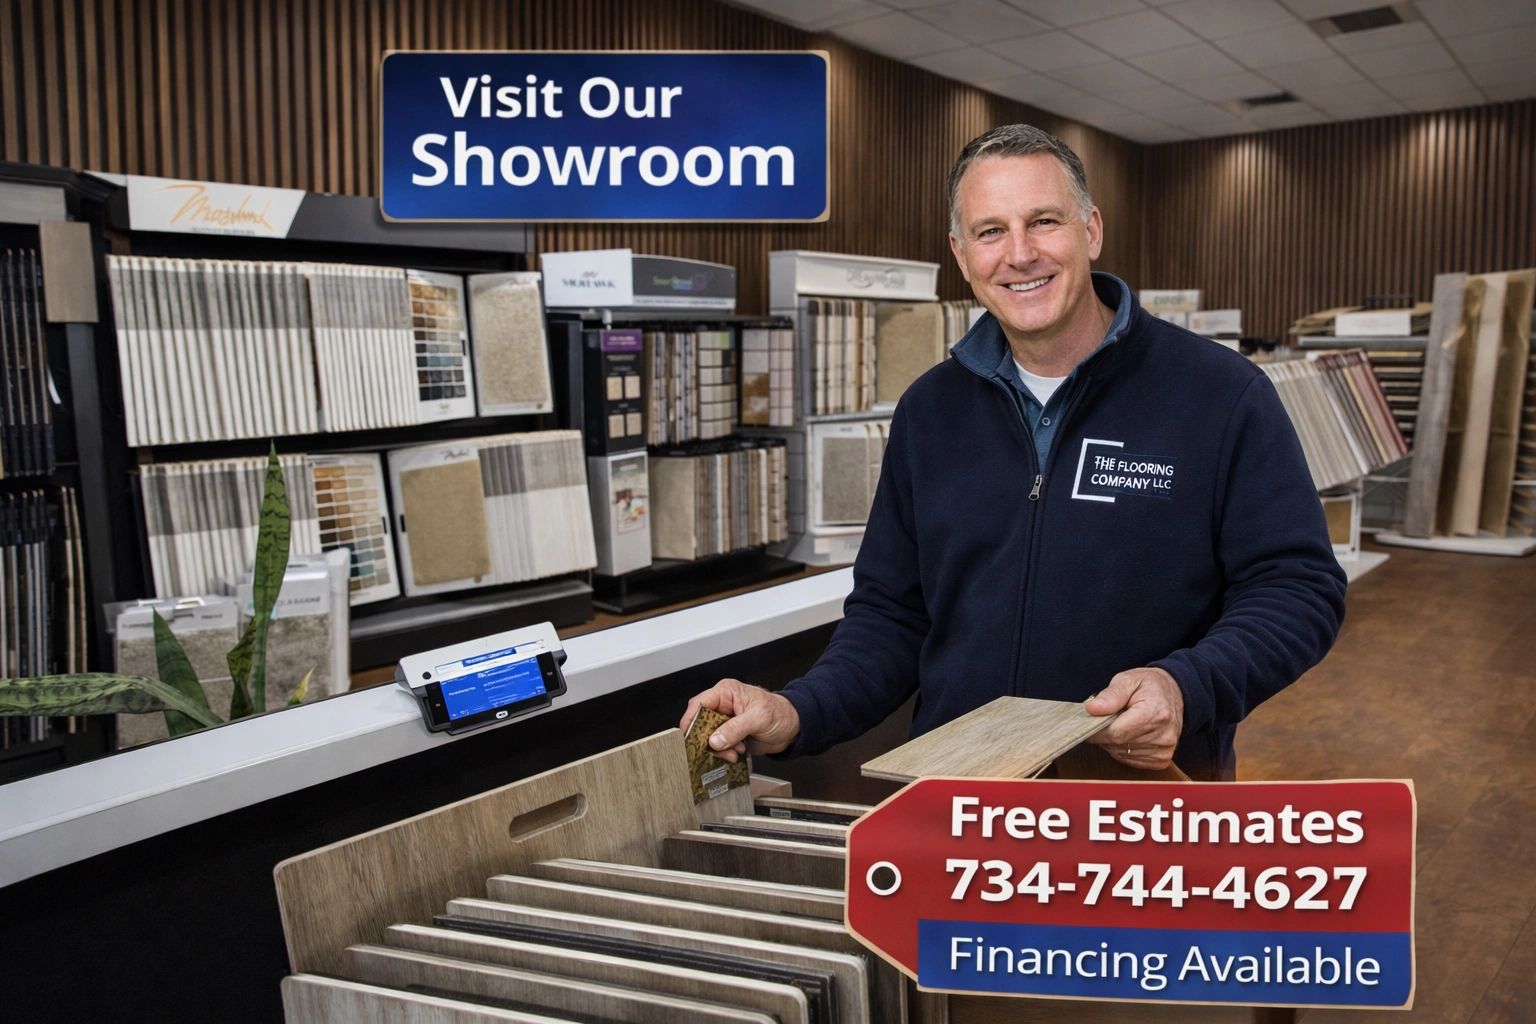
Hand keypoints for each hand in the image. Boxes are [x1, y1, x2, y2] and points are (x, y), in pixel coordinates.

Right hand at [678, 678, 800, 763]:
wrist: (793, 727)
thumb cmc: (780, 713)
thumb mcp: (759, 718)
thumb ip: (735, 728)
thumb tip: (715, 740)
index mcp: (726, 692)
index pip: (699, 704)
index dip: (691, 720)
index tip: (690, 737)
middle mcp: (722, 705)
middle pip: (699, 723)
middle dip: (708, 739)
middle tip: (719, 749)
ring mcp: (725, 721)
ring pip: (707, 737)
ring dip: (718, 748)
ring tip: (735, 751)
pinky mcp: (729, 735)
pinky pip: (717, 746)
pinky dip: (724, 752)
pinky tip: (737, 752)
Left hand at [1084, 667, 1183, 769]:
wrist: (1172, 694)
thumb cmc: (1147, 685)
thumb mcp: (1128, 680)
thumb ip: (1110, 695)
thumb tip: (1091, 709)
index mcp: (1155, 713)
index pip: (1116, 733)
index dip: (1096, 730)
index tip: (1086, 722)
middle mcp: (1163, 735)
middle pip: (1118, 745)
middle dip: (1103, 734)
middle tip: (1102, 719)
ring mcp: (1164, 750)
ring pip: (1121, 754)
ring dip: (1112, 742)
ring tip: (1118, 724)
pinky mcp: (1162, 760)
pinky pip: (1130, 760)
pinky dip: (1122, 749)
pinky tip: (1127, 734)